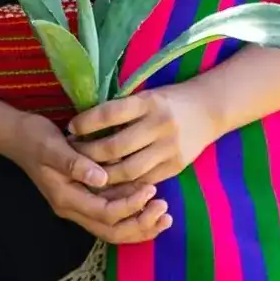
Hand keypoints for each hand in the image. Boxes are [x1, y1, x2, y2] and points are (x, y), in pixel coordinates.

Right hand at [7, 112, 172, 244]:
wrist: (16, 136)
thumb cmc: (34, 137)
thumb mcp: (51, 145)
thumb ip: (75, 162)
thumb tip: (101, 178)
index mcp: (65, 197)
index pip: (105, 214)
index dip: (130, 206)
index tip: (150, 188)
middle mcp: (72, 207)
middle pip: (111, 231)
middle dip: (140, 225)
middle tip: (165, 211)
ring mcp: (77, 203)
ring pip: (112, 226)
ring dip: (138, 222)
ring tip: (164, 212)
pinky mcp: (82, 195)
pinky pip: (109, 212)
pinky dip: (129, 211)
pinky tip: (147, 201)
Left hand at [68, 84, 216, 187]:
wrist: (209, 110)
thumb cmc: (169, 100)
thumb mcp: (147, 95)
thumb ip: (123, 110)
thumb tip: (85, 123)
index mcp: (149, 102)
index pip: (110, 113)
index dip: (87, 122)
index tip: (70, 127)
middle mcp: (159, 125)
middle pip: (116, 147)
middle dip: (89, 154)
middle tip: (72, 154)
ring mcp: (169, 148)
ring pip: (128, 170)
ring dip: (103, 174)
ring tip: (87, 172)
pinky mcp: (176, 166)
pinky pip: (143, 181)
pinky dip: (124, 185)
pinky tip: (110, 183)